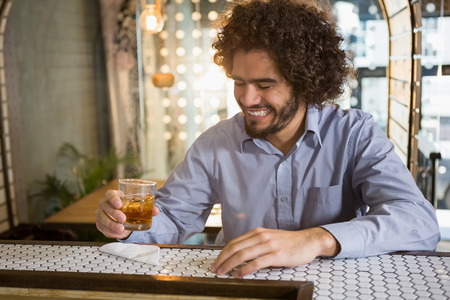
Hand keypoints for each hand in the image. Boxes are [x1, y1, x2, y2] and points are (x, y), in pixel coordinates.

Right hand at [95, 190, 159, 238]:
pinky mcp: (100, 223)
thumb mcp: (139, 208)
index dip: (113, 198)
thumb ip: (148, 208)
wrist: (126, 221)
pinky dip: (109, 231)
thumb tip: (156, 210)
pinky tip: (117, 233)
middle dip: (113, 212)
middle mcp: (105, 203)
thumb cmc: (131, 210)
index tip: (119, 204)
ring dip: (110, 223)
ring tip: (121, 228)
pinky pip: (101, 227)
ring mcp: (101, 213)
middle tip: (123, 218)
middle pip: (104, 205)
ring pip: (101, 217)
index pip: (110, 194)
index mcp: (115, 196)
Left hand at [211, 227, 339, 277]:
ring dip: (229, 265)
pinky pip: (256, 262)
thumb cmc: (289, 242)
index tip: (216, 262)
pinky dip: (245, 269)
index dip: (223, 253)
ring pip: (243, 254)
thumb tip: (239, 254)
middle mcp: (261, 236)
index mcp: (258, 232)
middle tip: (215, 269)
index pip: (234, 242)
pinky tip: (238, 275)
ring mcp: (268, 245)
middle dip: (222, 259)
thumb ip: (256, 243)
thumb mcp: (270, 238)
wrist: (309, 241)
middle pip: (235, 248)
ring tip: (222, 273)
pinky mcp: (276, 255)